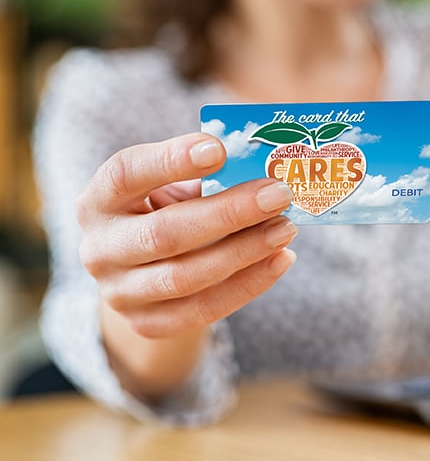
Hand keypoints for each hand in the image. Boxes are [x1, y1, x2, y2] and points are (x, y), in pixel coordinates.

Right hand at [77, 132, 296, 339]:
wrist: (140, 270)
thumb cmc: (164, 211)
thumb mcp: (170, 186)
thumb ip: (204, 176)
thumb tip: (264, 168)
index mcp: (100, 199)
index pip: (126, 174)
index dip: (171, 161)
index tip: (219, 150)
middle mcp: (99, 248)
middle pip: (165, 233)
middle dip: (229, 213)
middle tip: (277, 194)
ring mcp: (119, 293)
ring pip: (185, 277)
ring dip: (245, 251)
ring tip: (285, 228)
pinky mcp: (147, 323)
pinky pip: (202, 310)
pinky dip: (248, 285)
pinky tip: (281, 259)